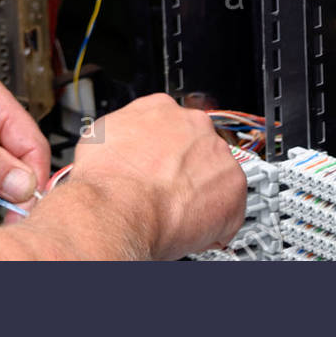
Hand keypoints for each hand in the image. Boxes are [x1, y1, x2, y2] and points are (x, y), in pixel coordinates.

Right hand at [69, 92, 245, 258]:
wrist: (119, 208)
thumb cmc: (106, 179)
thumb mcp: (101, 137)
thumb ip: (125, 135)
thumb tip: (123, 146)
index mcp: (160, 107)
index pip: (171, 123)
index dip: (166, 148)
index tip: (162, 162)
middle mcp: (192, 122)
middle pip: (197, 144)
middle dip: (187, 167)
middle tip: (169, 190)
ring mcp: (216, 151)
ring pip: (216, 173)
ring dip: (203, 193)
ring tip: (179, 214)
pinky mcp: (234, 183)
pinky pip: (232, 205)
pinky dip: (218, 222)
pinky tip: (192, 229)